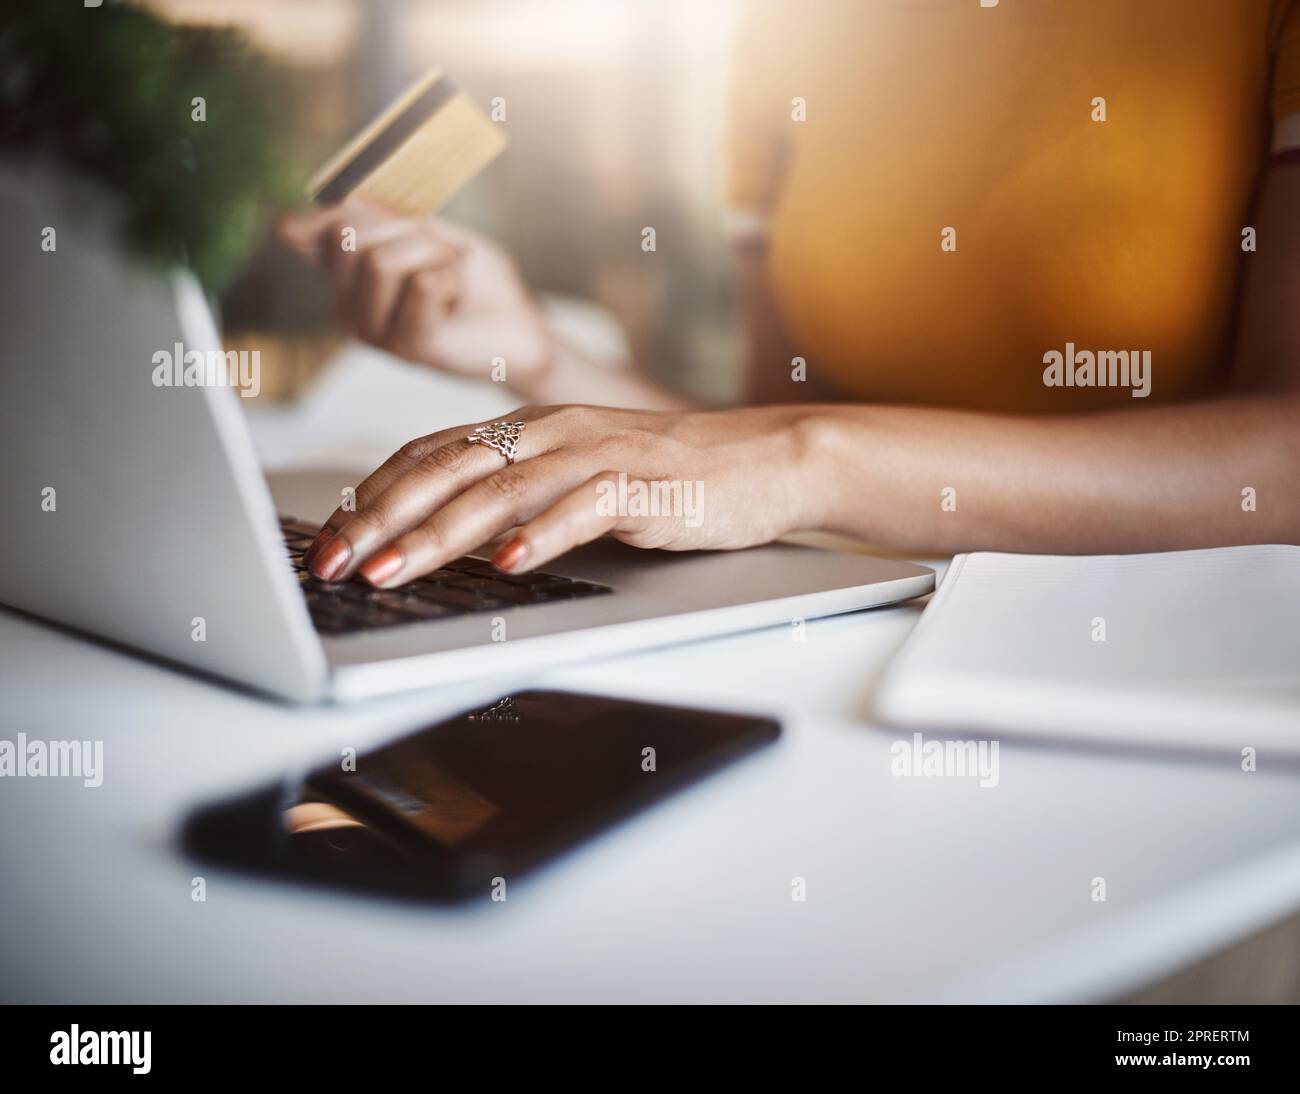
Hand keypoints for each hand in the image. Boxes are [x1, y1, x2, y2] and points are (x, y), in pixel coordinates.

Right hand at [276, 198, 553, 385]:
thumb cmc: (474, 282)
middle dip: (407, 231)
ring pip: (381, 261)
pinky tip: (458, 303)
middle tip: (440, 260)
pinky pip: (421, 284)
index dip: (365, 212)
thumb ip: (370, 223)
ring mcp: (375, 333)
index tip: (410, 228)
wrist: (519, 330)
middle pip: (348, 235)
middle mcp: (349, 311)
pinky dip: (453, 279)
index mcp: (347, 282)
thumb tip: (286, 224)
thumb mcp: (423, 235)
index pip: (326, 229)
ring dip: (434, 257)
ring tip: (452, 284)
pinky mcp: (409, 347)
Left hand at [302, 404, 825, 585]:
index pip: (429, 455)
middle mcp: (553, 432)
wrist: (763, 459)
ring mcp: (599, 453)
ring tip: (395, 571)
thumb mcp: (573, 476)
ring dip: (442, 533)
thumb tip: (442, 536)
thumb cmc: (665, 475)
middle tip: (334, 562)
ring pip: (505, 489)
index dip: (371, 496)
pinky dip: (545, 535)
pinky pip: (586, 506)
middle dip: (382, 518)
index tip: (327, 540)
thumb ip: (514, 492)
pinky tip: (512, 564)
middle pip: (449, 469)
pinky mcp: (647, 484)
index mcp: (528, 428)